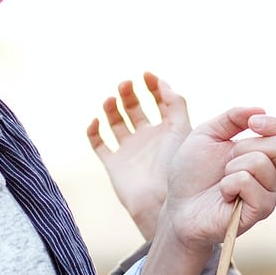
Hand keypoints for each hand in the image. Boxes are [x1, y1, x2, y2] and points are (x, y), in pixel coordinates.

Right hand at [87, 73, 188, 239]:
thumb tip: (162, 81)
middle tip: (126, 85)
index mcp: (167, 130)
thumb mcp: (181, 128)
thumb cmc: (175, 165)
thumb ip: (175, 103)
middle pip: (134, 109)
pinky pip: (99, 143)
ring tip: (110, 100)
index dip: (153, 86)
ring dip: (111, 108)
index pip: (159, 101)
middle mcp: (147, 138)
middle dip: (129, 94)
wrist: (159, 200)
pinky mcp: (114, 163)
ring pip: (116, 123)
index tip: (146, 75)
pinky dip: (94, 130)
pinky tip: (96, 121)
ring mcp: (129, 150)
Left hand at [158, 108, 275, 253]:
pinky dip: (229, 184)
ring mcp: (271, 193)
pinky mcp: (261, 210)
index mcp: (266, 152)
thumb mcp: (207, 133)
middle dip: (244, 146)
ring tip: (223, 181)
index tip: (253, 123)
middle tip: (227, 163)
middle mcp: (275, 173)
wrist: (179, 206)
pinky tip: (224, 195)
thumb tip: (260, 109)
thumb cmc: (193, 172)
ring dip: (232, 167)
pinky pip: (248, 182)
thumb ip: (232, 117)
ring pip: (261, 162)